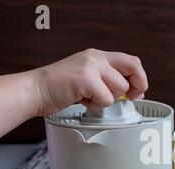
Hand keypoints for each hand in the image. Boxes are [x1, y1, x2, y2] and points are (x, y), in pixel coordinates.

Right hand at [33, 48, 147, 115]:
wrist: (34, 90)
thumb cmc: (59, 88)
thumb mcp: (87, 78)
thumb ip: (107, 80)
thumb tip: (133, 93)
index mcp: (97, 56)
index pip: (131, 61)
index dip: (139, 77)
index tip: (137, 92)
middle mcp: (96, 57)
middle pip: (134, 66)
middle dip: (138, 85)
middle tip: (131, 97)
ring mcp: (91, 66)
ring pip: (120, 87)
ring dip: (108, 100)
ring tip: (90, 99)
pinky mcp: (86, 79)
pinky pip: (106, 99)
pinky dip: (96, 106)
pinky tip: (83, 101)